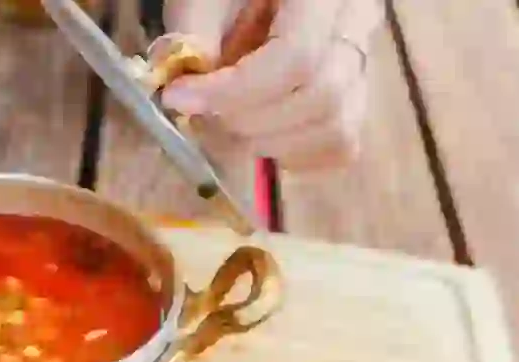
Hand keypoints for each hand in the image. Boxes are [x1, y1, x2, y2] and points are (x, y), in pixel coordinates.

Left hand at [155, 0, 383, 170]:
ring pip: (335, 129)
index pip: (297, 57)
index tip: (178, 97)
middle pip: (322, 98)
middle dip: (245, 120)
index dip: (233, 92)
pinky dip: (290, 154)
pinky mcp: (353, 95)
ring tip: (221, 123)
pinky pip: (338, 145)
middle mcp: (358, 27)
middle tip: (197, 112)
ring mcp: (362, 63)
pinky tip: (253, 136)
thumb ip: (194, 31)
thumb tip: (187, 93)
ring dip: (266, 143)